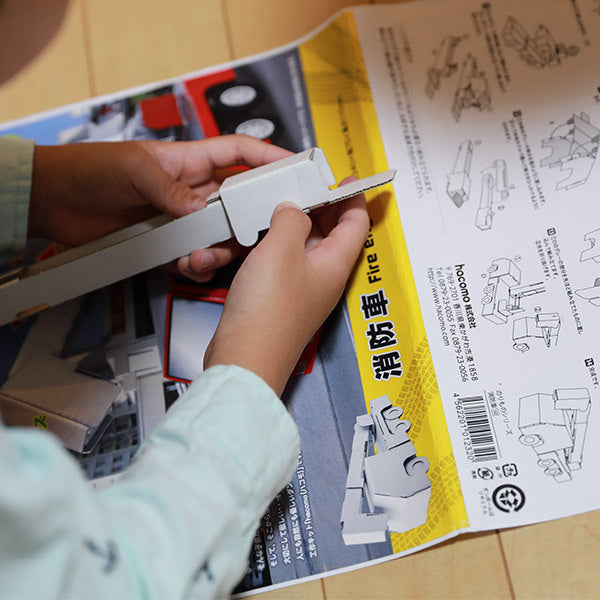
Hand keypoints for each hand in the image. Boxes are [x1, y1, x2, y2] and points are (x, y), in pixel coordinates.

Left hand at [28, 135, 291, 281]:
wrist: (58, 202)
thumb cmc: (93, 169)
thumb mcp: (135, 169)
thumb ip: (171, 189)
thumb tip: (200, 209)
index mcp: (190, 161)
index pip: (240, 154)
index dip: (270, 158)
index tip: (295, 168)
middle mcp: (193, 191)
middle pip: (240, 203)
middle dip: (252, 220)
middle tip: (261, 234)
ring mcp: (183, 219)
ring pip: (221, 237)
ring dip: (218, 251)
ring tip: (202, 257)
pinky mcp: (169, 243)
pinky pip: (195, 257)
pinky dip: (195, 266)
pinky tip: (185, 265)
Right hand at [203, 180, 369, 394]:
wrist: (245, 357)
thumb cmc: (268, 310)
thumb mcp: (281, 250)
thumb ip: (291, 220)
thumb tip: (292, 209)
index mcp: (335, 264)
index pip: (356, 223)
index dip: (353, 198)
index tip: (346, 179)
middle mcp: (323, 277)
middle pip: (334, 233)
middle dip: (324, 206)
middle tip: (307, 184)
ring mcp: (302, 288)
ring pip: (308, 246)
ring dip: (299, 223)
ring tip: (283, 202)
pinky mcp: (281, 297)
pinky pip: (287, 261)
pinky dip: (280, 242)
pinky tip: (263, 233)